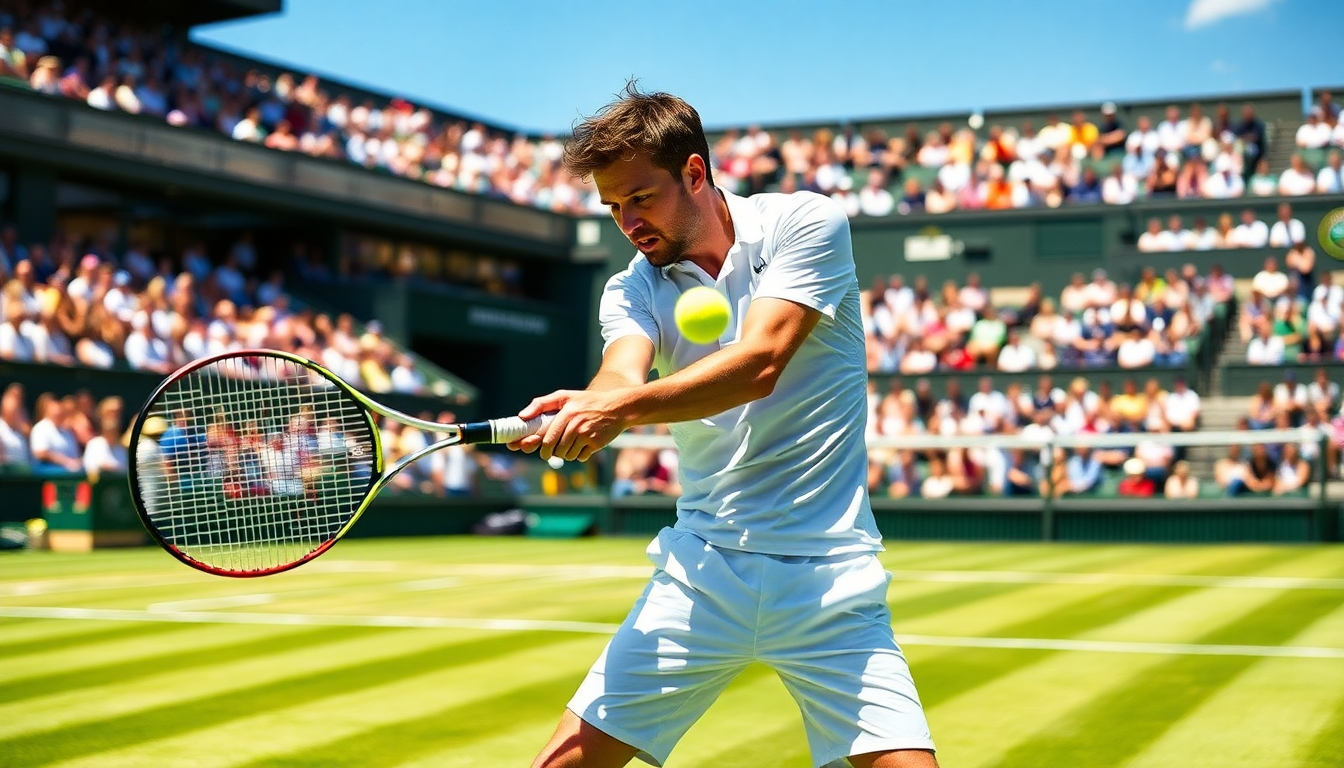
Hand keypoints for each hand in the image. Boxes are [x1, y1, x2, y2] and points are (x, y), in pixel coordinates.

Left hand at [508, 388, 632, 461]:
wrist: (617, 408)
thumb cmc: (587, 402)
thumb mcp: (564, 396)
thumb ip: (541, 404)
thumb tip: (522, 416)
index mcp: (566, 412)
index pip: (547, 438)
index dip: (538, 447)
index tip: (534, 449)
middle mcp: (576, 424)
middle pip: (556, 450)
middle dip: (552, 453)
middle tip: (552, 451)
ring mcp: (587, 435)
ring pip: (567, 455)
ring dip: (566, 454)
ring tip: (572, 442)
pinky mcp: (596, 444)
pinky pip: (580, 457)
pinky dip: (580, 454)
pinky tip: (584, 444)